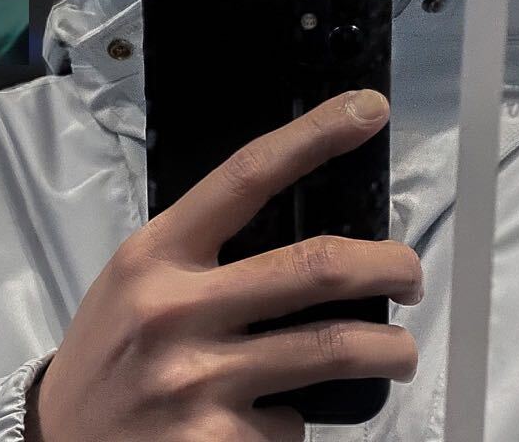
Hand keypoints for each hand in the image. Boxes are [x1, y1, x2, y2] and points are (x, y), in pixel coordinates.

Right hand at [32, 89, 421, 441]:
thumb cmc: (108, 350)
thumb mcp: (138, 279)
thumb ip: (203, 252)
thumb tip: (300, 231)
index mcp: (158, 254)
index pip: (247, 175)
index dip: (314, 136)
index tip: (365, 109)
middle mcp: (177, 310)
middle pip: (315, 266)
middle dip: (388, 265)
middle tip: (410, 272)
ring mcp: (198, 383)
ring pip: (331, 349)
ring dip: (388, 348)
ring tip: (399, 351)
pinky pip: (292, 425)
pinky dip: (300, 419)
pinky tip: (282, 418)